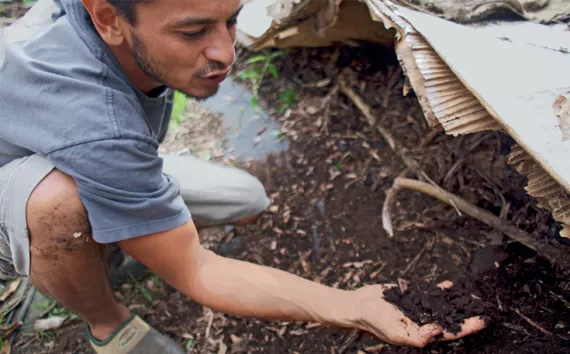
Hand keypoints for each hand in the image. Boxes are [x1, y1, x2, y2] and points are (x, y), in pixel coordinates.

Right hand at [350, 284, 485, 346]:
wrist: (358, 304)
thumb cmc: (373, 321)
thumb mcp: (394, 332)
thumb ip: (416, 337)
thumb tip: (438, 333)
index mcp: (420, 334)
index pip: (448, 333)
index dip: (465, 328)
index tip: (481, 322)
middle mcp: (422, 322)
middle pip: (449, 319)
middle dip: (466, 315)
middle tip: (484, 309)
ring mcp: (418, 308)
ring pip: (442, 305)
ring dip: (456, 302)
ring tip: (473, 297)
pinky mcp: (412, 295)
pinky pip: (430, 292)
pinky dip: (441, 289)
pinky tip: (451, 285)